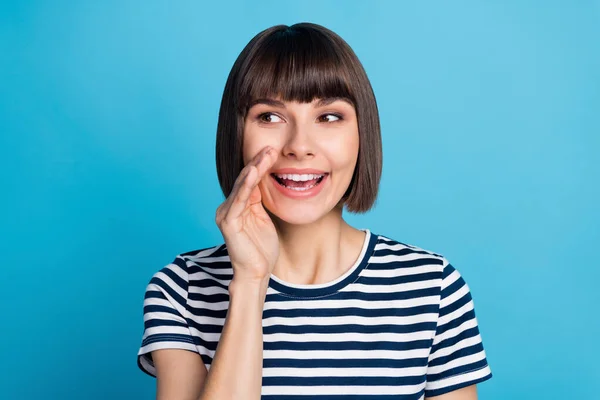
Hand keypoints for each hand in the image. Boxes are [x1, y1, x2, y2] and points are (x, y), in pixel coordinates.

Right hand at [215, 146, 278, 283]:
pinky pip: (238, 200)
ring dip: (254, 170)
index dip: (261, 165)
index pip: (250, 180)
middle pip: (245, 180)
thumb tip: (267, 183)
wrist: (256, 273)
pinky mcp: (228, 222)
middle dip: (258, 162)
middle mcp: (229, 207)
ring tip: (264, 155)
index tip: (273, 151)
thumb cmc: (262, 250)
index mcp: (238, 206)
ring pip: (242, 186)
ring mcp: (226, 214)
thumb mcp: (264, 219)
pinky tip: (253, 174)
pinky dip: (246, 186)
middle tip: (270, 147)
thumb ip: (261, 202)